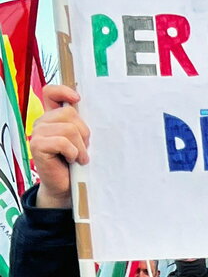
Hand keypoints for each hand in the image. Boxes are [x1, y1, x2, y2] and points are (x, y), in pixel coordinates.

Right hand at [30, 84, 90, 208]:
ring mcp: (37, 134)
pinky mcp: (37, 146)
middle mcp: (42, 122)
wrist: (67, 185)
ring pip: (68, 129)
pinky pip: (62, 142)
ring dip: (80, 146)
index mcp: (53, 117)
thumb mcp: (82, 139)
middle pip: (69, 114)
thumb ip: (81, 124)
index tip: (77, 101)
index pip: (51, 92)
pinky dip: (72, 152)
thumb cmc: (76, 161)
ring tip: (78, 157)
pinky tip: (71, 160)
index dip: (64, 91)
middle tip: (82, 148)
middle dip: (83, 133)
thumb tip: (101, 109)